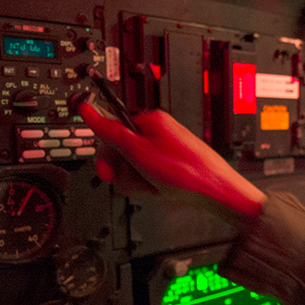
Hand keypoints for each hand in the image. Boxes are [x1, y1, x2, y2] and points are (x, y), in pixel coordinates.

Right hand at [76, 100, 265, 217]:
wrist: (218, 193)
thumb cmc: (187, 172)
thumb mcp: (139, 153)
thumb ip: (110, 133)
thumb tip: (87, 111)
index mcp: (151, 120)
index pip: (113, 131)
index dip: (107, 155)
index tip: (106, 172)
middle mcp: (159, 132)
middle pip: (123, 151)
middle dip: (125, 170)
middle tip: (135, 181)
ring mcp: (166, 150)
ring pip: (136, 166)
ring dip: (139, 180)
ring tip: (154, 186)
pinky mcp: (172, 165)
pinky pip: (150, 174)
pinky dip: (151, 185)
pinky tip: (161, 190)